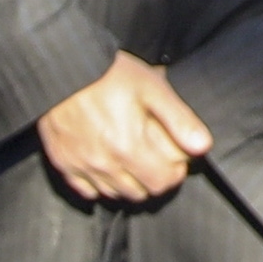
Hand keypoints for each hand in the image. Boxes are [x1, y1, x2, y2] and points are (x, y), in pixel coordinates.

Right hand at [34, 51, 214, 206]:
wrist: (60, 68)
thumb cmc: (108, 74)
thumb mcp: (151, 88)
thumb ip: (179, 120)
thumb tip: (202, 147)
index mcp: (129, 148)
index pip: (162, 184)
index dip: (173, 172)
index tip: (172, 158)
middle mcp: (104, 165)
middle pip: (139, 193)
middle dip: (151, 179)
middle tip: (152, 156)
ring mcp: (81, 166)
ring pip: (114, 194)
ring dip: (126, 182)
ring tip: (129, 158)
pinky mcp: (62, 163)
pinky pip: (86, 190)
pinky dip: (99, 183)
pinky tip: (104, 163)